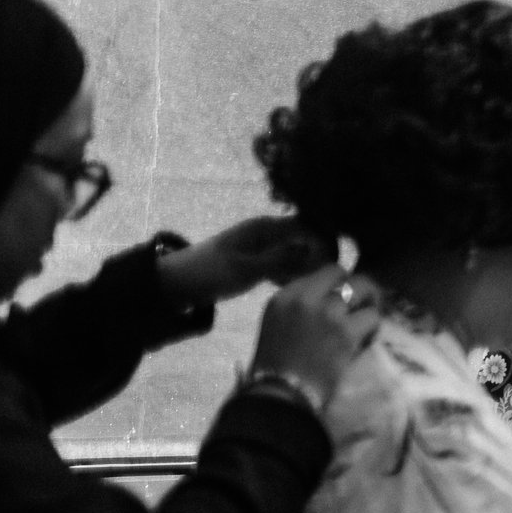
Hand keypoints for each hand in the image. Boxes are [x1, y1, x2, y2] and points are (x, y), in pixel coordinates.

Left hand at [160, 216, 334, 306]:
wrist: (174, 284)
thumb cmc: (209, 273)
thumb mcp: (246, 269)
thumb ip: (282, 259)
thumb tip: (317, 250)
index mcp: (266, 228)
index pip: (309, 225)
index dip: (327, 240)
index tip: (337, 264)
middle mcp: (268, 232)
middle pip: (307, 237)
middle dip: (320, 255)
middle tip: (326, 280)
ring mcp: (263, 246)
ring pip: (298, 251)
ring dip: (307, 266)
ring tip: (313, 287)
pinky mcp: (258, 260)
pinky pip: (285, 262)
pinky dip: (292, 273)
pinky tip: (292, 288)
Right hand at [247, 264, 380, 409]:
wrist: (281, 392)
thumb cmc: (275, 366)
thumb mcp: (278, 324)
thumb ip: (300, 306)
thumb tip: (330, 297)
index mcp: (284, 296)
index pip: (323, 271)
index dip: (338, 281)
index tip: (344, 296)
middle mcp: (305, 297)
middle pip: (343, 273)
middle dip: (358, 287)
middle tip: (364, 303)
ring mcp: (327, 311)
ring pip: (364, 289)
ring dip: (370, 304)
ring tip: (368, 320)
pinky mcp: (346, 330)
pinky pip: (373, 317)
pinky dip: (374, 329)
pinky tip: (366, 340)